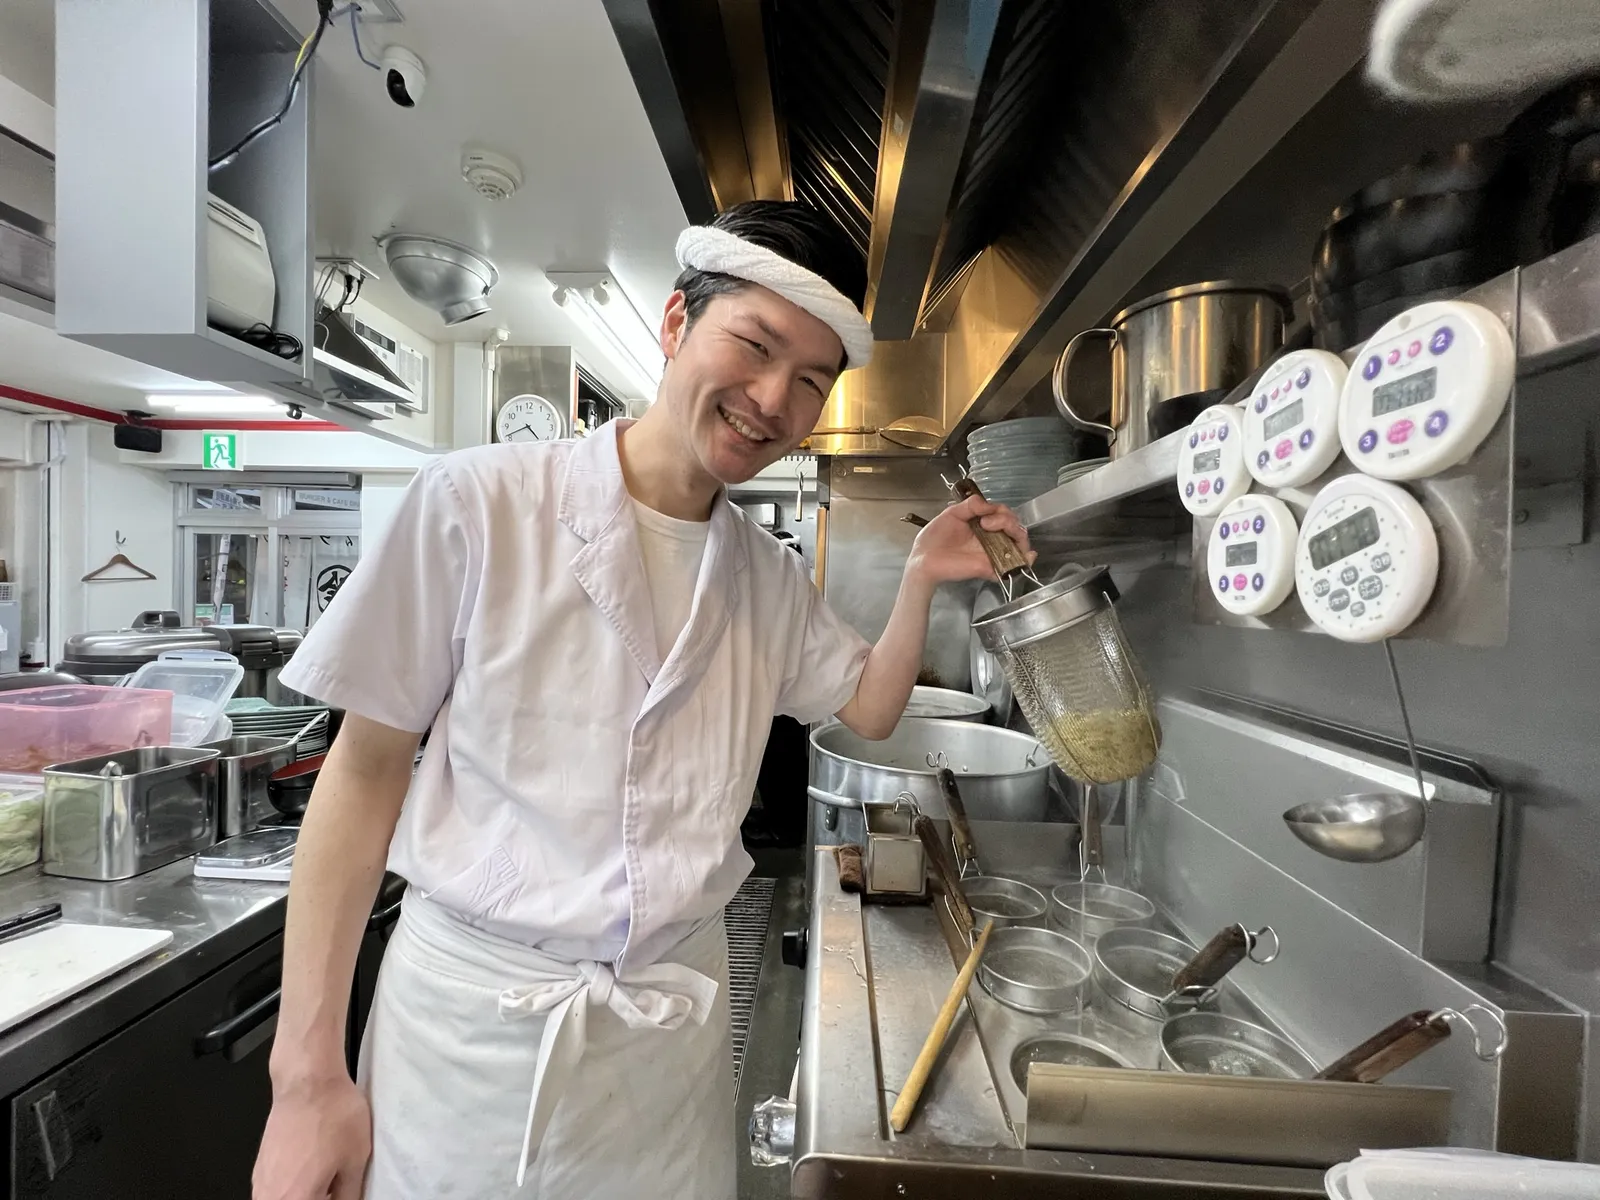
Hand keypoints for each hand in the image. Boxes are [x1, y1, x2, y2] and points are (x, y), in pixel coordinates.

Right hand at [253, 1075, 371, 1199]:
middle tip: (335, 1188)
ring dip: (304, 1196)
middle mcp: (271, 1197)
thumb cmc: (333, 1117)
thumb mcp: (355, 1161)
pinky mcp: (259, 1169)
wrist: (307, 1081)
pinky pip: (274, 1193)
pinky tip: (310, 1175)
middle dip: (318, 1198)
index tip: (341, 1193)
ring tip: (325, 1182)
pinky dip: (291, 1192)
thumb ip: (348, 1195)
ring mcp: (261, 1184)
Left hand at [906, 495, 1034, 586]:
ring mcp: (993, 553)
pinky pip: (1014, 566)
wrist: (923, 559)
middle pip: (1014, 527)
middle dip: (1008, 520)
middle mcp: (991, 538)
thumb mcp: (952, 514)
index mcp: (983, 524)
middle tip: (987, 523)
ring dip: (1016, 533)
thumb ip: (971, 506)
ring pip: (1018, 542)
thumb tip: (990, 505)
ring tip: (997, 530)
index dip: (1001, 511)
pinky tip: (1027, 554)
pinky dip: (1026, 560)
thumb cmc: (935, 538)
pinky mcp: (990, 567)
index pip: (1004, 515)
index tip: (985, 515)